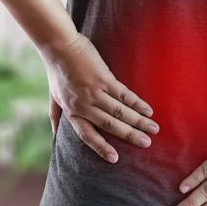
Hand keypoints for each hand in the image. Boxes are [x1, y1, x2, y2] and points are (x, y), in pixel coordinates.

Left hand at [42, 33, 159, 162]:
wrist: (59, 46)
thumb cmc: (56, 71)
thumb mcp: (53, 97)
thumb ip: (56, 116)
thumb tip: (54, 134)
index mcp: (72, 112)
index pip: (87, 135)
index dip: (101, 148)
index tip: (115, 159)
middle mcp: (83, 105)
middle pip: (110, 125)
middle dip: (130, 136)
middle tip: (146, 144)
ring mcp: (94, 92)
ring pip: (119, 112)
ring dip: (138, 121)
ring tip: (153, 128)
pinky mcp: (103, 78)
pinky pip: (123, 94)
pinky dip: (137, 103)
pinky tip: (147, 110)